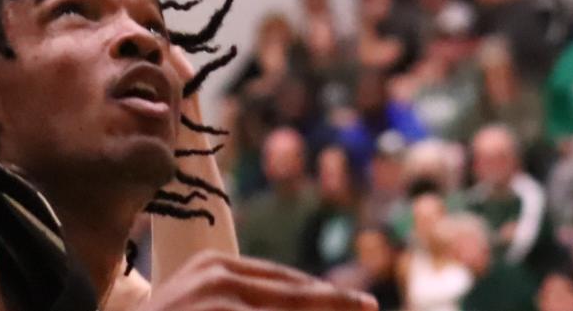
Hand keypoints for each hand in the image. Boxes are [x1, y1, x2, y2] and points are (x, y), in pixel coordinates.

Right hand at [139, 252, 374, 309]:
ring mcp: (216, 300)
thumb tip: (299, 300)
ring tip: (356, 308)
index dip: (324, 296)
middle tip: (370, 307)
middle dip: (333, 305)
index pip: (284, 281)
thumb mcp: (201, 305)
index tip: (357, 304)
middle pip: (294, 295)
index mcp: (216, 266)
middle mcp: (218, 276)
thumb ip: (239, 300)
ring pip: (287, 307)